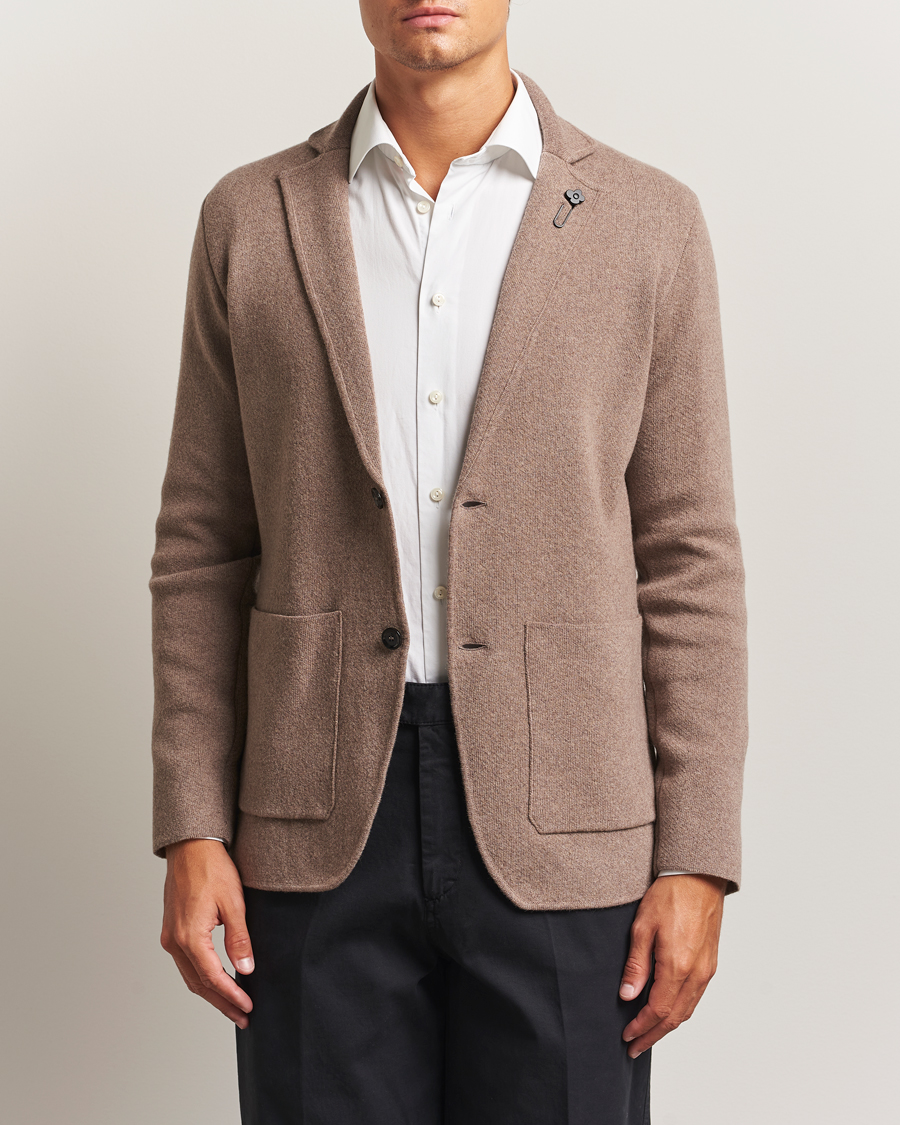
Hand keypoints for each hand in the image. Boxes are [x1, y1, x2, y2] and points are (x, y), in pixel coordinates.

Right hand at [160, 839, 254, 1028]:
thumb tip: (246, 968)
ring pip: (190, 976)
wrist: (191, 847)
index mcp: (189, 937)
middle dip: (222, 1003)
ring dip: (211, 993)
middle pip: (198, 984)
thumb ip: (239, 938)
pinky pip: (186, 963)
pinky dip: (202, 977)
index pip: (212, 978)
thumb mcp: (234, 903)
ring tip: (233, 1005)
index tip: (248, 1007)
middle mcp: (174, 941)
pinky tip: (217, 980)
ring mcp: (170, 937)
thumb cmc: (212, 869)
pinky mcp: (172, 930)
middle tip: (243, 1016)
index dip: (231, 996)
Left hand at [619, 873, 725, 1057]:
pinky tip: (667, 1012)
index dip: (641, 1027)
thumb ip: (636, 965)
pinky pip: (695, 998)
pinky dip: (680, 1011)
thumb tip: (628, 995)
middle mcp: (697, 973)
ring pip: (687, 1010)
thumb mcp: (643, 927)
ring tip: (648, 1035)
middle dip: (653, 1035)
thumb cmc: (670, 896)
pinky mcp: (711, 964)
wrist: (699, 877)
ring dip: (667, 1027)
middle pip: (675, 1018)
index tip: (626, 1036)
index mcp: (678, 966)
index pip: (658, 1010)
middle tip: (634, 1047)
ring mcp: (707, 970)